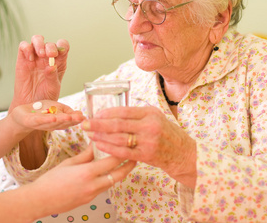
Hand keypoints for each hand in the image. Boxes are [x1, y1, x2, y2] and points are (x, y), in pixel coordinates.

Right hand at [10, 35, 68, 110]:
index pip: (63, 47)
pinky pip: (23, 46)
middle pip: (50, 43)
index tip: (60, 53)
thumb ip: (53, 77)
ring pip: (37, 40)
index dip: (62, 46)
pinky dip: (26, 48)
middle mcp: (47, 57)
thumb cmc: (44, 96)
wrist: (30, 104)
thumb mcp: (53, 88)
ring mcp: (35, 57)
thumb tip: (51, 66)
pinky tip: (29, 58)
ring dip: (39, 43)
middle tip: (50, 55)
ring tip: (40, 54)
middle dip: (51, 47)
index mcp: (59, 62)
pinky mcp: (22, 59)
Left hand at [10, 100, 84, 132]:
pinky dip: (47, 120)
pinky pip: (39, 121)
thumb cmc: (40, 111)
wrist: (20, 115)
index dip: (77, 120)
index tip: (85, 118)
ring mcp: (41, 124)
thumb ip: (67, 111)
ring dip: (62, 120)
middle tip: (81, 119)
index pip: (69, 122)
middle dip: (72, 121)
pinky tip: (54, 117)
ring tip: (70, 117)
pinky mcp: (30, 122)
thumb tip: (81, 114)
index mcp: (58, 122)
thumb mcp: (56, 108)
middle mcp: (51, 125)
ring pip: (53, 123)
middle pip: (62, 123)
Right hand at [28, 146, 135, 214]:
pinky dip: (109, 179)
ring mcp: (92, 194)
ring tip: (125, 163)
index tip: (128, 144)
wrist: (40, 200)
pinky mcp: (90, 199)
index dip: (122, 152)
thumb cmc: (51, 180)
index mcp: (87, 173)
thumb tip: (96, 145)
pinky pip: (104, 187)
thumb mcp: (69, 163)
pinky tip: (108, 172)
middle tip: (135, 156)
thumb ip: (86, 154)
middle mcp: (93, 185)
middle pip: (119, 174)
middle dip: (129, 165)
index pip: (112, 161)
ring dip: (120, 172)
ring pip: (113, 182)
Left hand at [81, 106, 196, 187]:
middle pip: (118, 124)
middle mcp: (149, 126)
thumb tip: (114, 112)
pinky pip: (123, 152)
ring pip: (118, 138)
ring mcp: (147, 141)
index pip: (124, 111)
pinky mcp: (146, 155)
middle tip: (84, 123)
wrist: (182, 152)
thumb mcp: (156, 117)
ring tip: (89, 134)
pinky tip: (99, 145)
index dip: (107, 113)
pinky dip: (109, 148)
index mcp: (150, 113)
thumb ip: (138, 114)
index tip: (95, 114)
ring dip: (101, 136)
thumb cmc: (167, 133)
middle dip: (98, 124)